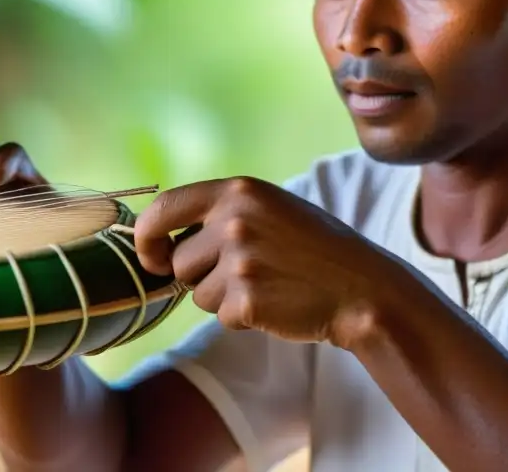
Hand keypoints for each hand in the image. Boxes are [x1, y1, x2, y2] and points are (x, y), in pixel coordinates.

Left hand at [134, 176, 392, 346]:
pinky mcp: (246, 299)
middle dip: (199, 275)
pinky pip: (220, 316)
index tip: (153, 255)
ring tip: (266, 284)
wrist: (361, 288)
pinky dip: (242, 317)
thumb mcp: (269, 208)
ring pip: (196, 293)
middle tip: (246, 272)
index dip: (146, 236)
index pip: (164, 207)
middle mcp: (234, 220)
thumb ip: (220, 213)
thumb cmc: (311, 249)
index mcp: (238, 190)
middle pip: (178, 260)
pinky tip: (275, 304)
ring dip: (222, 297)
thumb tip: (161, 237)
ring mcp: (240, 260)